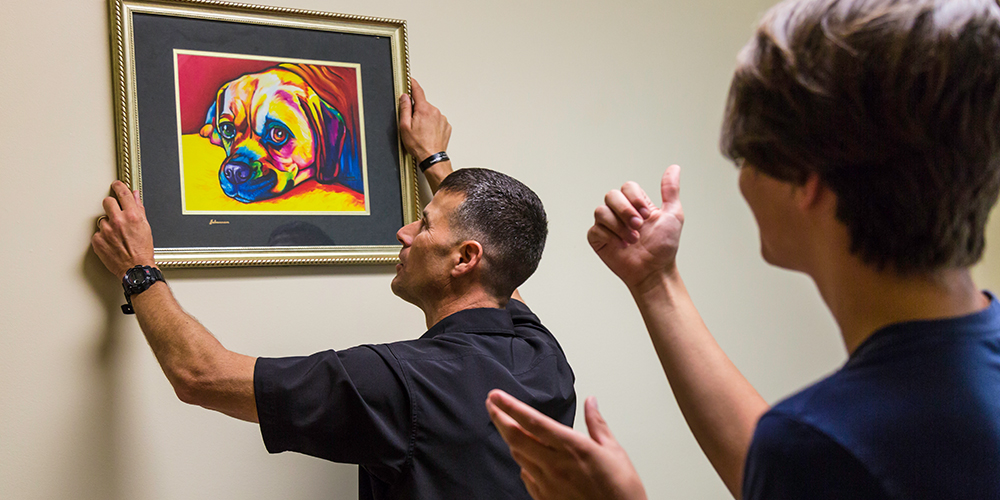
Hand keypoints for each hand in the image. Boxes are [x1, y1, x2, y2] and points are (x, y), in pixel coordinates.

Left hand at [92, 180, 155, 277]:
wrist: (135, 269)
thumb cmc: (143, 250)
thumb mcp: (145, 227)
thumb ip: (139, 208)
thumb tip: (135, 196)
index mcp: (132, 216)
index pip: (122, 193)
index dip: (119, 186)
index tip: (116, 185)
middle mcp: (118, 221)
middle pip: (107, 202)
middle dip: (111, 205)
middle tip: (115, 213)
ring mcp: (106, 231)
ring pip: (102, 219)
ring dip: (108, 224)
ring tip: (117, 235)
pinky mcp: (97, 240)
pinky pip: (98, 233)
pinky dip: (103, 236)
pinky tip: (112, 242)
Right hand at [398, 78, 450, 162]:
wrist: (432, 158)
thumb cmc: (419, 145)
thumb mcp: (405, 126)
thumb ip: (405, 108)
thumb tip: (404, 97)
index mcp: (424, 110)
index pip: (418, 90)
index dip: (413, 84)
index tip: (410, 80)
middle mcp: (435, 111)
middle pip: (423, 104)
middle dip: (417, 110)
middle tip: (412, 123)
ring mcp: (442, 119)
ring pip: (430, 113)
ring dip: (425, 118)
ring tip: (421, 132)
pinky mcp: (446, 126)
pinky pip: (437, 120)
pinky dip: (432, 124)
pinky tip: (427, 133)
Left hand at [486, 390, 647, 499]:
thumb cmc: (621, 491)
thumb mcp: (614, 451)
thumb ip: (597, 424)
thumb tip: (591, 402)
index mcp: (572, 448)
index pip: (533, 422)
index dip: (511, 407)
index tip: (497, 396)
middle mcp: (555, 465)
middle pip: (516, 438)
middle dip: (499, 418)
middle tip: (491, 404)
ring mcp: (548, 484)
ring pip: (518, 456)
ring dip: (509, 438)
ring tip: (506, 425)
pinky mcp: (545, 498)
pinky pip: (526, 476)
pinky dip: (522, 462)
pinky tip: (525, 456)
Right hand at [587, 165, 683, 292]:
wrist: (654, 271)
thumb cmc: (664, 247)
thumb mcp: (673, 215)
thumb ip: (670, 190)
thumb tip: (674, 167)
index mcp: (636, 204)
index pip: (627, 187)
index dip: (635, 199)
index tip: (647, 216)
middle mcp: (620, 212)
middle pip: (611, 195)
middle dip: (625, 211)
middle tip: (639, 227)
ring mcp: (608, 225)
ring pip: (600, 211)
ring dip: (619, 226)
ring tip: (632, 240)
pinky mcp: (598, 239)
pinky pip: (595, 229)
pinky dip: (609, 237)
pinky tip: (621, 246)